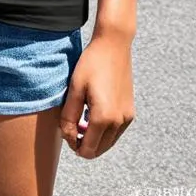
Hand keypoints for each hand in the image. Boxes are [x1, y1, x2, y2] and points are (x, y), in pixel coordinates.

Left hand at [58, 32, 134, 158]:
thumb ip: (68, 115)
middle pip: (99, 150)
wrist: (114, 46)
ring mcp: (127, 118)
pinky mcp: (130, 112)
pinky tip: (91, 115)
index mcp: (103, 118)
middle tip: (70, 128)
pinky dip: (103, 131)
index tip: (65, 132)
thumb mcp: (74, 88)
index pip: (88, 149)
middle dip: (83, 144)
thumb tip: (67, 135)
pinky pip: (116, 132)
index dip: (73, 146)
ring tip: (79, 121)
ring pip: (108, 143)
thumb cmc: (91, 64)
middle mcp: (119, 122)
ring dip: (94, 138)